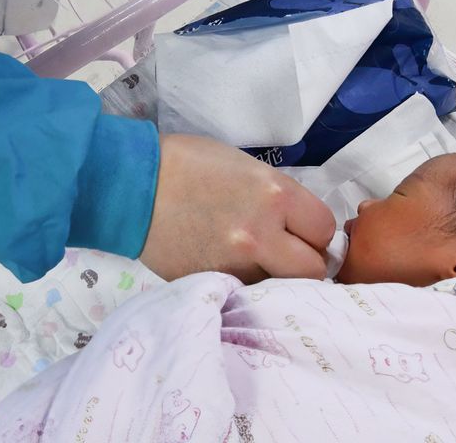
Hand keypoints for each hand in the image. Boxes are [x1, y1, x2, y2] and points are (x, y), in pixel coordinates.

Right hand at [138, 134, 334, 281]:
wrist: (131, 186)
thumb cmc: (187, 164)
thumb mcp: (245, 167)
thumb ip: (278, 197)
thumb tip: (298, 227)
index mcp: (274, 195)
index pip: (324, 229)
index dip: (314, 230)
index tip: (301, 229)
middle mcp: (261, 234)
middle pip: (313, 269)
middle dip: (304, 260)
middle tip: (286, 251)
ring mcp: (236, 264)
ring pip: (280, 286)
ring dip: (273, 276)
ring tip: (252, 258)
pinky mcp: (213, 283)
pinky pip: (245, 292)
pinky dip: (243, 282)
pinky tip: (226, 264)